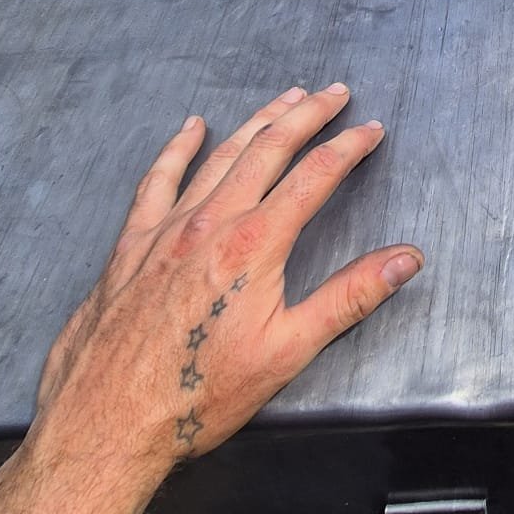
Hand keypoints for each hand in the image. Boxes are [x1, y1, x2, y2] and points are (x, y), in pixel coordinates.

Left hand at [30, 83, 421, 504]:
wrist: (107, 421)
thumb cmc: (200, 396)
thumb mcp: (288, 352)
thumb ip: (349, 297)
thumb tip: (406, 259)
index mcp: (254, 244)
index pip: (313, 177)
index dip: (347, 148)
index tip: (371, 129)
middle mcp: (210, 222)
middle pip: (267, 149)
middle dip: (306, 115)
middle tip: (333, 92)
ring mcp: (166, 229)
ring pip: (219, 155)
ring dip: (257, 121)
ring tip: (285, 98)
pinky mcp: (131, 245)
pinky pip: (158, 179)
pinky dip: (178, 148)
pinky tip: (191, 128)